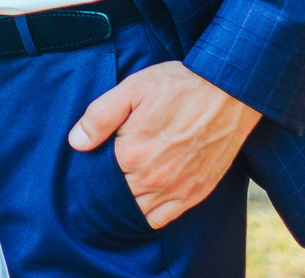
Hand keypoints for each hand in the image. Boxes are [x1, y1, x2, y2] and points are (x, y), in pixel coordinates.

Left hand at [67, 61, 260, 230]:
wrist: (228, 93)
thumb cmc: (178, 87)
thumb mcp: (132, 89)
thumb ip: (100, 117)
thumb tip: (76, 142)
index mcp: (132, 154)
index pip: (97, 176)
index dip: (92, 167)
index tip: (94, 158)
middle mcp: (152, 178)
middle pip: (116, 196)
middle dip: (108, 185)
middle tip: (110, 167)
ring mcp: (175, 189)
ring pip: (138, 210)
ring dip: (128, 201)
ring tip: (126, 182)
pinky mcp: (195, 193)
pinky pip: (163, 218)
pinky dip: (150, 213)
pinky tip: (146, 197)